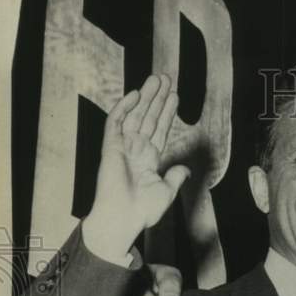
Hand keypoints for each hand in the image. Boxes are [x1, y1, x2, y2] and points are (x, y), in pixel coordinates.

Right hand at [83, 75, 190, 262]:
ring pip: (135, 115)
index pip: (160, 129)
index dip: (167, 112)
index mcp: (148, 159)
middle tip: (166, 77)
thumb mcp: (167, 191)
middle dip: (157, 97)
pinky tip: (136, 94)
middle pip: (149, 117)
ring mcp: (122, 147)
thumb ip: (176, 177)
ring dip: (146, 96)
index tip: (175, 96)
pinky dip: (125, 107)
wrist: (123, 218)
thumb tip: (186, 169)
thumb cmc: (143, 210)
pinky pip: (116, 122)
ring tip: (157, 78)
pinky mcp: (110, 147)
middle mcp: (135, 149)